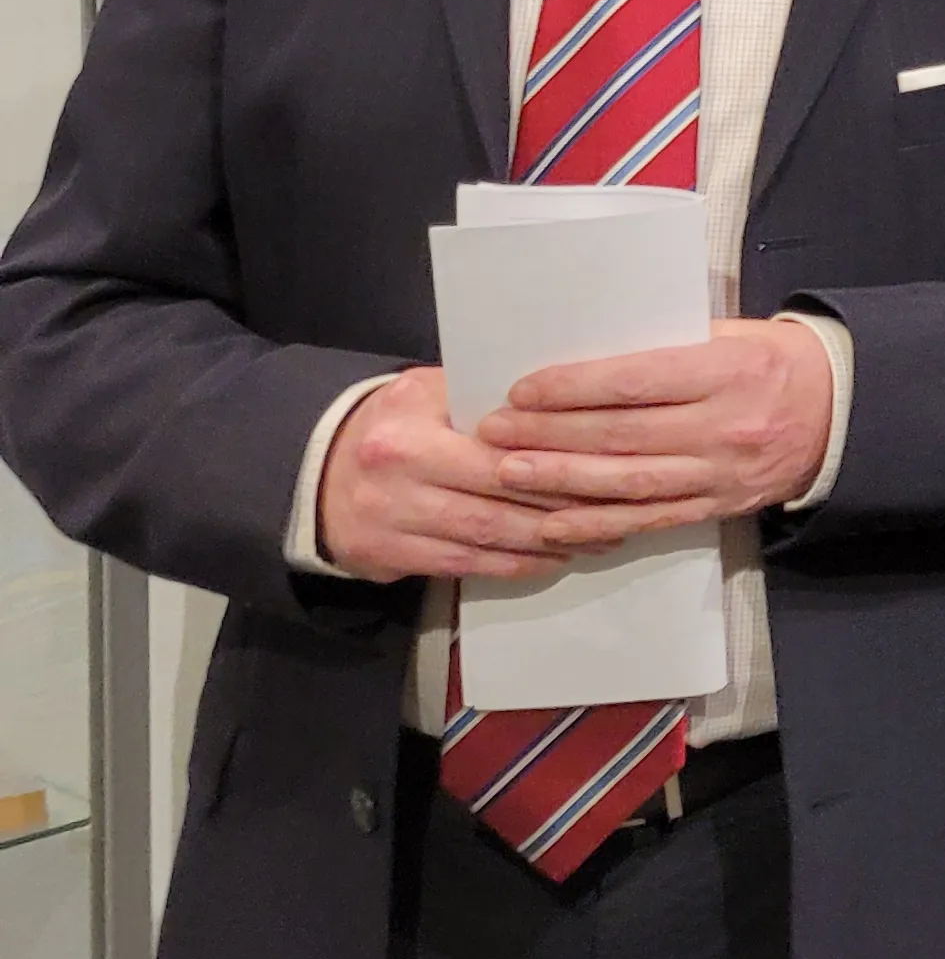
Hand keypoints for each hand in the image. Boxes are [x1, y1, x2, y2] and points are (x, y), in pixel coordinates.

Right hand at [318, 366, 590, 580]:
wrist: (313, 467)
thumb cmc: (393, 422)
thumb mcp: (428, 393)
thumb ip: (484, 398)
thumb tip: (563, 404)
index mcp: (411, 432)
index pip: (500, 454)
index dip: (558, 466)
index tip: (609, 469)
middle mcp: (397, 480)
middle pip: (498, 502)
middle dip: (564, 511)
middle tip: (618, 511)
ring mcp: (389, 523)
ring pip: (486, 539)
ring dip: (547, 544)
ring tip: (597, 539)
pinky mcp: (386, 558)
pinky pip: (464, 565)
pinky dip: (513, 564)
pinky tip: (551, 558)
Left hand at [482, 317, 834, 533]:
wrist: (842, 411)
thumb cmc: (776, 361)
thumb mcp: (732, 334)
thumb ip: (669, 343)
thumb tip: (588, 350)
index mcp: (729, 371)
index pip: (636, 382)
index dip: (573, 388)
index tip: (521, 389)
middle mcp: (725, 426)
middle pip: (622, 435)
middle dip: (549, 434)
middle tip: (493, 431)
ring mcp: (722, 472)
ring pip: (629, 482)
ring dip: (561, 480)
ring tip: (508, 472)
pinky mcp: (719, 505)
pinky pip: (650, 519)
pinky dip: (599, 523)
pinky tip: (555, 522)